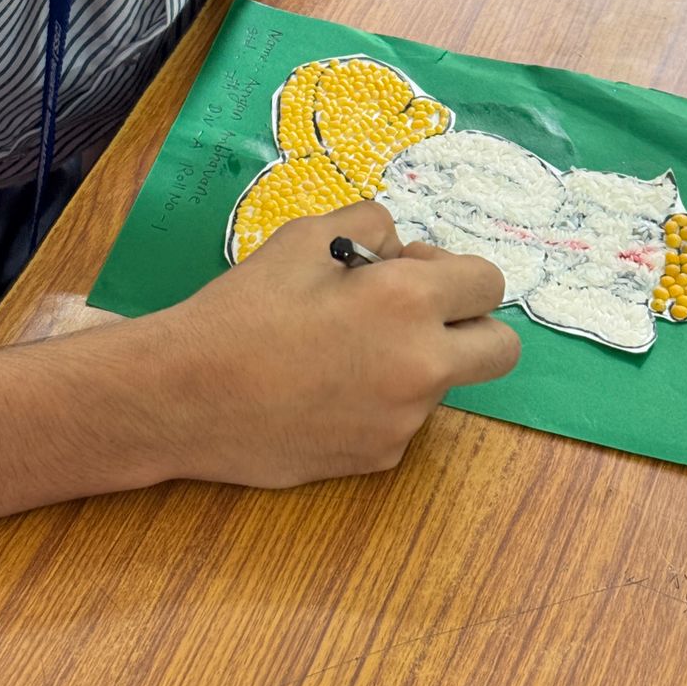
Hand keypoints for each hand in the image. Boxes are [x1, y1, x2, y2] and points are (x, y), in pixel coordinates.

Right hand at [143, 201, 517, 487]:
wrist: (185, 394)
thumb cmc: (243, 308)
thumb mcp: (306, 237)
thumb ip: (372, 226)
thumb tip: (402, 250)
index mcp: (410, 302)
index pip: (490, 283)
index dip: (454, 272)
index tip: (413, 271)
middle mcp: (422, 365)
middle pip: (501, 349)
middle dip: (470, 325)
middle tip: (415, 315)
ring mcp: (404, 420)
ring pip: (444, 383)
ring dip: (416, 362)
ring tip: (342, 351)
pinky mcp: (378, 458)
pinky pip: (403, 420)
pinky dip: (380, 402)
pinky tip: (324, 390)